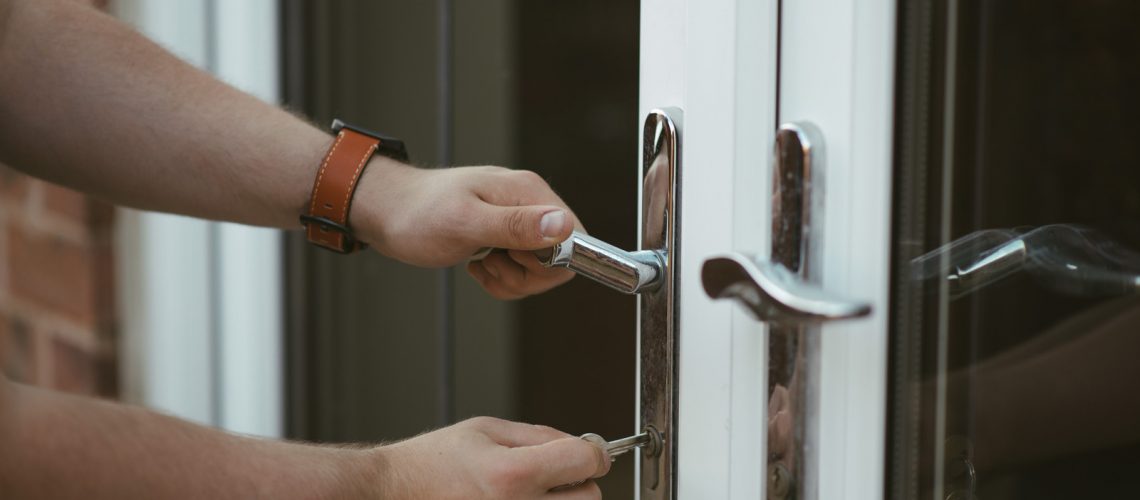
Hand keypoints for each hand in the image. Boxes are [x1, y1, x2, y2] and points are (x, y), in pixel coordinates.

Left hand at [352, 160, 581, 298]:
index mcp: (529, 192)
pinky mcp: (505, 235)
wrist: (387, 212)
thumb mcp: (465, 223)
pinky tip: (478, 266)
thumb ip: (515, 225)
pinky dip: (502, 279)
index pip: (575, 238)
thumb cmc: (418, 214)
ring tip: (481, 264)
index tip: (514, 260)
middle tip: (491, 264)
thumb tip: (563, 226)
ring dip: (511, 279)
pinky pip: (522, 270)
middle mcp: (529, 203)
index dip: (550, 262)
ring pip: (541, 269)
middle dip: (527, 276)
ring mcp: (517, 219)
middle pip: (560, 258)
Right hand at [368, 417, 609, 499]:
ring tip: (531, 489)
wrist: (394, 493)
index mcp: (512, 474)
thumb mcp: (486, 429)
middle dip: (580, 481)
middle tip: (558, 472)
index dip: (593, 452)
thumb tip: (581, 444)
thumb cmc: (433, 462)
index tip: (589, 452)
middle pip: (589, 498)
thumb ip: (539, 435)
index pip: (586, 461)